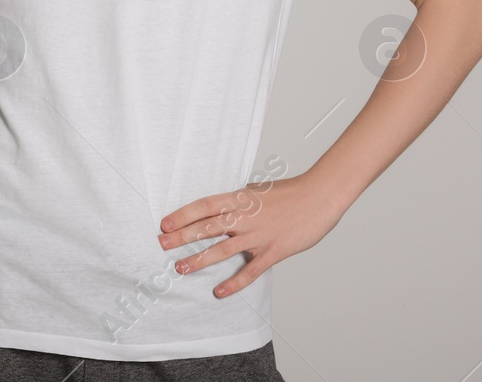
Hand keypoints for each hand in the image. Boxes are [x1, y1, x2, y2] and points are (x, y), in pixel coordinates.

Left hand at [156, 173, 348, 297]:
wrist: (320, 196)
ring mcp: (258, 235)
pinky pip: (250, 270)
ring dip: (199, 260)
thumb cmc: (290, 193)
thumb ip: (239, 200)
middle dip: (182, 237)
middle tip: (161, 244)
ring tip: (180, 268)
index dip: (183, 215)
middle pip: (207, 227)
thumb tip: (220, 206)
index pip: (204, 206)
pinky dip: (233, 282)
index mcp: (240, 198)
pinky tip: (218, 291)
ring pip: (223, 250)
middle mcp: (245, 217)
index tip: (165, 224)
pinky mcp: (273, 251)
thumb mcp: (258, 190)